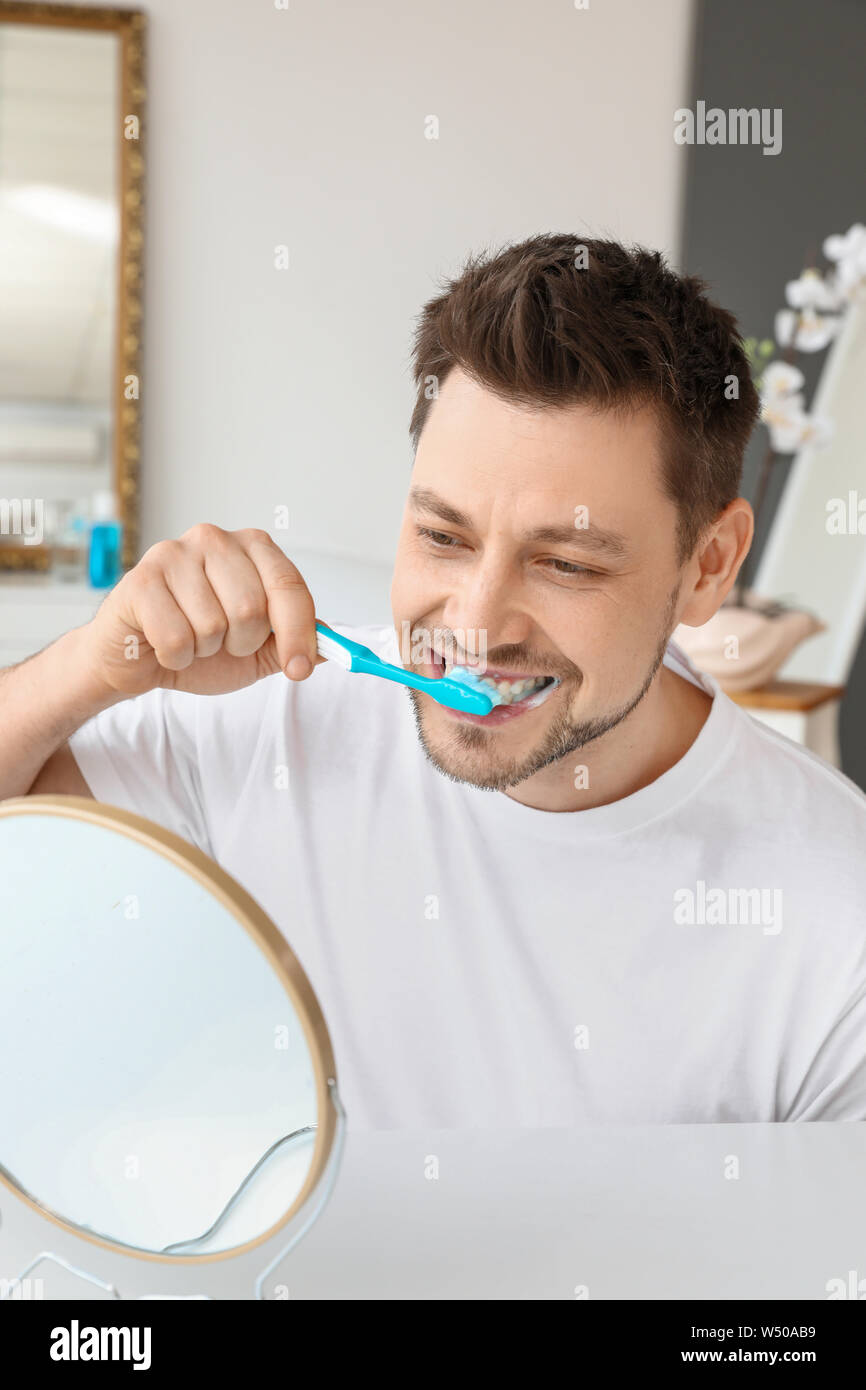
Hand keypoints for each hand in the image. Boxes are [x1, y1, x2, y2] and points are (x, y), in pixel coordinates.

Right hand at [81, 524, 326, 696]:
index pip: (290, 586)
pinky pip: (177, 638)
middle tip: (222, 643)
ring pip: (213, 625)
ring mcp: (173, 553)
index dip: (299, 634)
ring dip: (205, 651)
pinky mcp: (140, 580)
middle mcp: (213, 538)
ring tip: (190, 640)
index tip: (298, 669)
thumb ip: (297, 642)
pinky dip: (175, 657)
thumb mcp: (259, 649)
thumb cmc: (198, 645)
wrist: (137, 660)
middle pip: (252, 608)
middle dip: (242, 644)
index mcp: (251, 548)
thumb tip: (336, 646)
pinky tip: (163, 645)